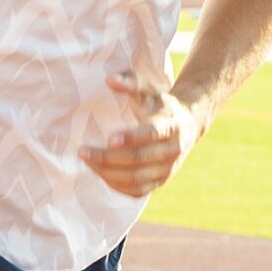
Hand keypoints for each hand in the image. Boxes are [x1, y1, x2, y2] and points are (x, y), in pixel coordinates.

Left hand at [80, 70, 202, 199]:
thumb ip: (130, 82)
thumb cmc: (161, 105)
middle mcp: (172, 151)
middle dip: (108, 158)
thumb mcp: (149, 90)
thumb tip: (109, 79)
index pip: (152, 134)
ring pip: (136, 179)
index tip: (109, 138)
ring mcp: (168, 170)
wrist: (188, 125)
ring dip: (107, 173)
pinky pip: (137, 191)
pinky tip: (100, 172)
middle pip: (138, 160)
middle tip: (83, 151)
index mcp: (171, 126)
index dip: (131, 138)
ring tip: (87, 161)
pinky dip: (116, 185)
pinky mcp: (161, 182)